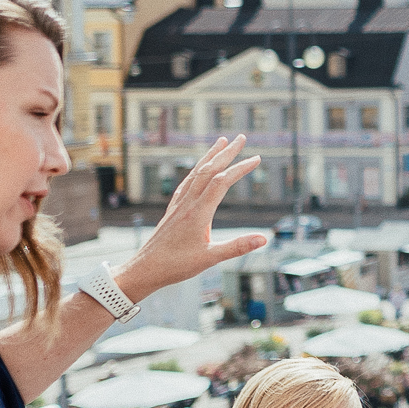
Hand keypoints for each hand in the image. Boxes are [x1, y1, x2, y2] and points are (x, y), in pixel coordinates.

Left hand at [123, 136, 269, 297]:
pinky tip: (198, 170)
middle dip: (226, 153)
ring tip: (221, 142)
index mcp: (198, 213)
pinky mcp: (173, 211)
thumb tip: (264, 239)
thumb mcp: (210, 259)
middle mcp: (187, 204)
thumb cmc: (175, 266)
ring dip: (210, 156)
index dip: (240, 169)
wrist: (144, 269)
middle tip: (242, 138)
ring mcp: (178, 205)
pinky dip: (196, 170)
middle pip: (209, 170)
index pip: (222, 182)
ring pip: (196, 173)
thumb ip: (237, 247)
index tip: (257, 159)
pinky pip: (186, 183)